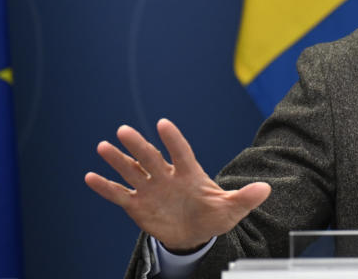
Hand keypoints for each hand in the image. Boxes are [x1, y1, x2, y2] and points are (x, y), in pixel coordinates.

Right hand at [85, 118, 270, 251]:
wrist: (195, 234)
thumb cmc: (214, 216)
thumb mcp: (232, 209)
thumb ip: (245, 198)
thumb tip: (266, 189)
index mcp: (190, 173)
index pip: (181, 152)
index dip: (173, 139)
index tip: (163, 124)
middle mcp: (167, 177)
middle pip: (151, 158)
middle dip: (138, 145)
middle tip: (124, 130)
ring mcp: (151, 189)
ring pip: (132, 171)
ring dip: (118, 160)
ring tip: (103, 146)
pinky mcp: (138, 205)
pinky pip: (119, 194)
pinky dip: (105, 187)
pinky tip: (90, 177)